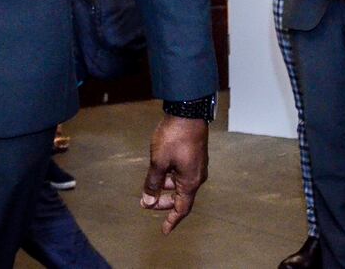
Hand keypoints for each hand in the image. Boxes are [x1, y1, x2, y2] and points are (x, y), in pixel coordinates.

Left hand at [139, 115, 208, 234]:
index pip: (182, 208)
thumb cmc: (174, 137)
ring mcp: (197, 166)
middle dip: (164, 203)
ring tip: (149, 187)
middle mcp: (197, 177)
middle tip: (147, 204)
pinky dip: (170, 177)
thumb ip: (153, 183)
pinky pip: (182, 174)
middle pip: (181, 197)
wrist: (187, 112)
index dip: (172, 220)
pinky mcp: (194, 156)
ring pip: (180, 184)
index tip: (163, 231)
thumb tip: (148, 202)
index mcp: (191, 182)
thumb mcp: (158, 162)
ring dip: (165, 188)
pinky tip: (159, 171)